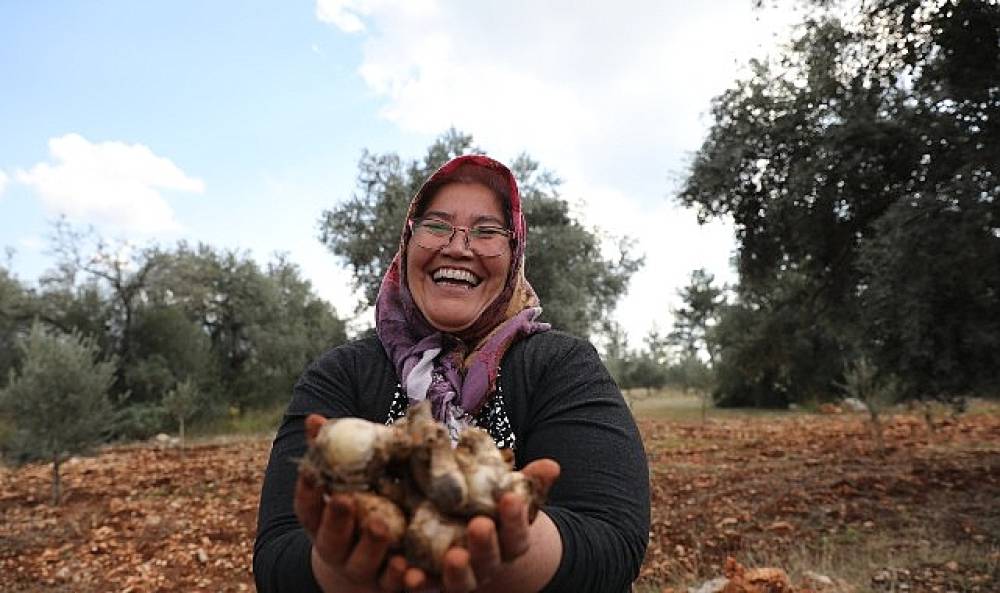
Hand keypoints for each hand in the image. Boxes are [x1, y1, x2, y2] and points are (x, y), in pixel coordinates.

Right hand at [295, 414, 407, 592]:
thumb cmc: (359, 508)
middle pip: (330, 538)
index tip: (310, 472)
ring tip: (381, 525)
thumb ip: (334, 452)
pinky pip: (392, 584)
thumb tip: (314, 418)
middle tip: (345, 500)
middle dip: (336, 520)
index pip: (306, 508)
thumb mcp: (348, 481)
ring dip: (370, 545)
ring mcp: (361, 569)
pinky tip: (407, 565)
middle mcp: (336, 549)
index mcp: (322, 522)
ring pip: (362, 563)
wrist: (370, 565)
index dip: (306, 492)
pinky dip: (398, 576)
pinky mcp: (387, 585)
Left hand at [402, 459, 560, 592]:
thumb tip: (551, 466)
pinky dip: (418, 582)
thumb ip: (529, 483)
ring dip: (457, 571)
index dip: (515, 518)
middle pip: (490, 559)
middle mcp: (488, 564)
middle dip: (485, 544)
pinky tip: (406, 570)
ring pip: (462, 581)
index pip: (517, 533)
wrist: (469, 536)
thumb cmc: (491, 510)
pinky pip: (428, 587)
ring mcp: (462, 577)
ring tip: (452, 556)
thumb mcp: (508, 495)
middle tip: (480, 525)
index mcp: (510, 542)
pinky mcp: (434, 583)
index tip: (511, 497)